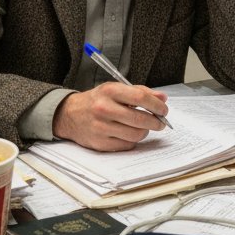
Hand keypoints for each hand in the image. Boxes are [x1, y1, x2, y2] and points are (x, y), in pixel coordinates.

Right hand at [52, 81, 168, 151]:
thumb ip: (140, 92)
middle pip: (140, 119)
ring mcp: (101, 127)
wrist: (70, 114)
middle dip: (156, 122)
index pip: (140, 97)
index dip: (156, 105)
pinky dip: (132, 140)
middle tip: (160, 122)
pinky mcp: (100, 143)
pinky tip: (129, 133)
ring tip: (143, 127)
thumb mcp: (115, 89)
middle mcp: (104, 109)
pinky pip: (127, 145)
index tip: (164, 109)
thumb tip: (162, 98)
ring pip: (136, 134)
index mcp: (109, 91)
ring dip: (145, 131)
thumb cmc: (97, 100)